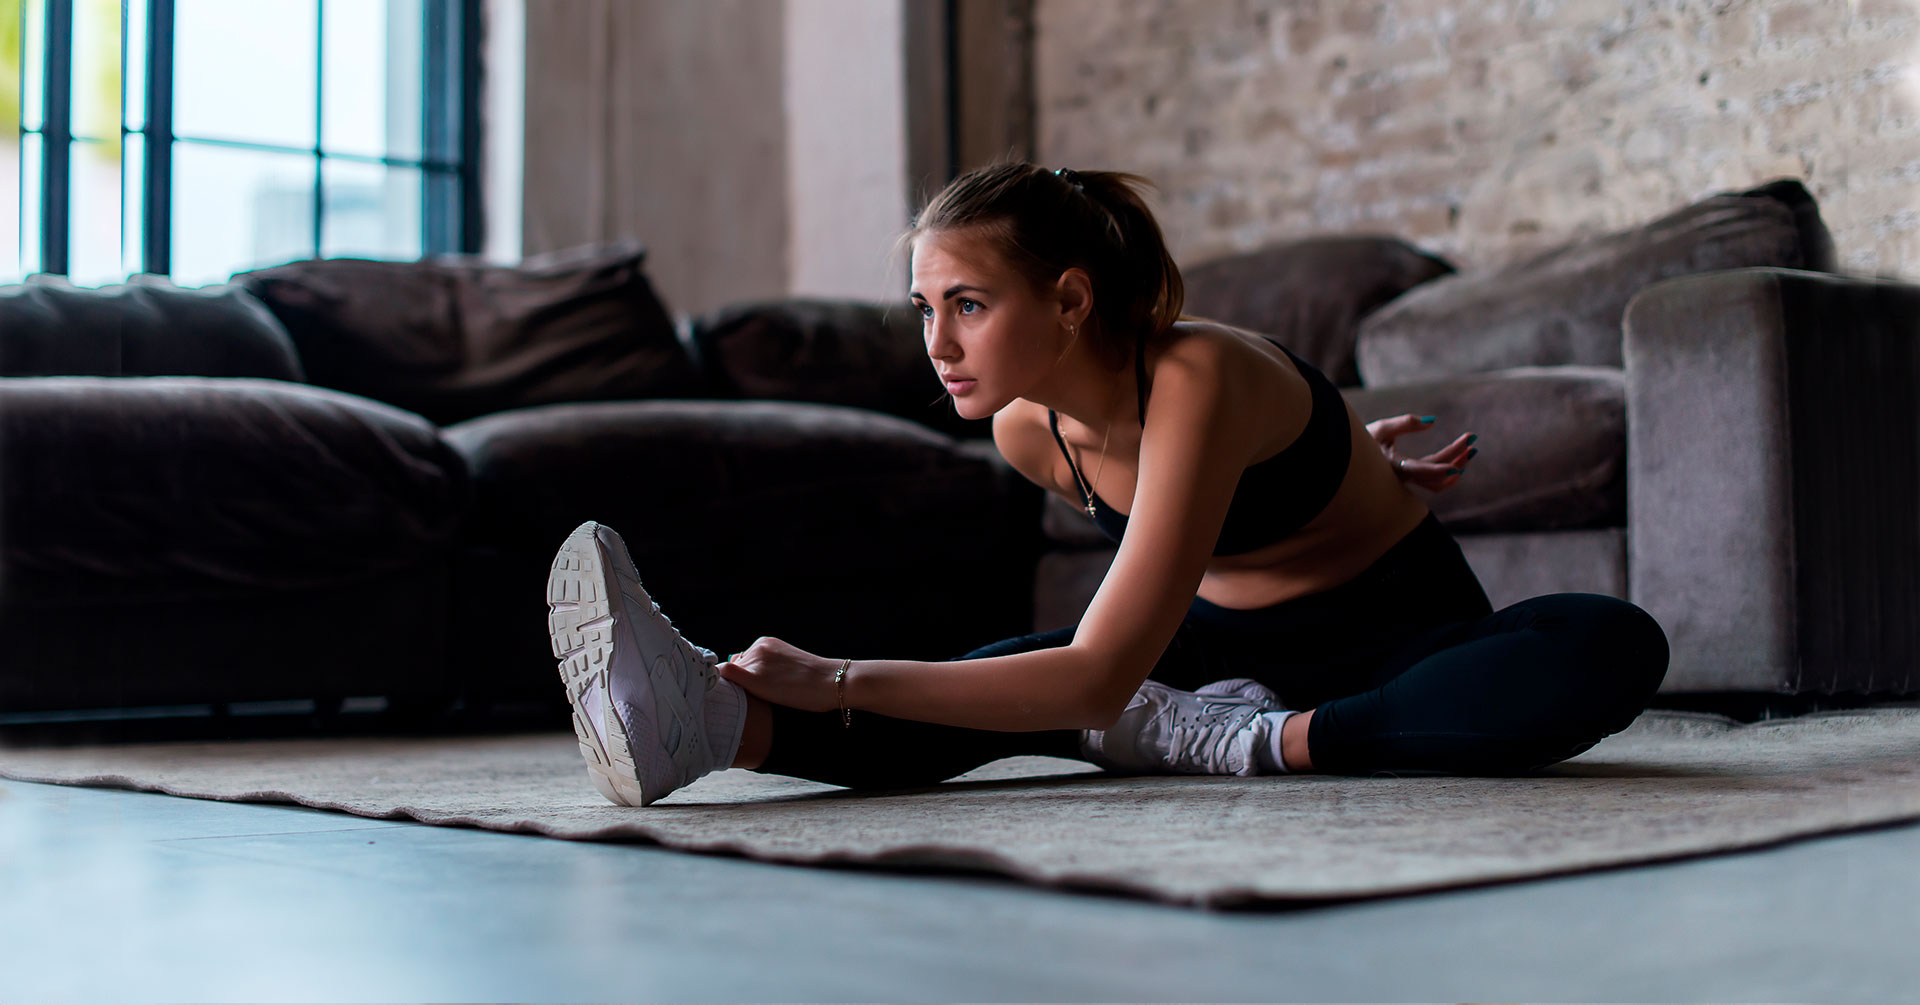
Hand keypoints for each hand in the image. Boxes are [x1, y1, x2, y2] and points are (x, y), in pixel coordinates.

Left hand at [714, 636, 842, 712]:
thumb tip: (745, 678)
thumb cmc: (815, 682)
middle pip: (735, 669)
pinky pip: (725, 675)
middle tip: (750, 700)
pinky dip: (720, 685)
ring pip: (729, 676)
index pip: (743, 661)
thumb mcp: (788, 666)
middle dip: (738, 683)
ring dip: (735, 689)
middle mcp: (757, 648)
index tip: (748, 691)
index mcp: (766, 643)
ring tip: (752, 704)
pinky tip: (726, 699)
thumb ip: (767, 668)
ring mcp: (755, 661)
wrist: (832, 682)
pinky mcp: (754, 677)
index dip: (743, 677)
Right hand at [1367, 414, 1477, 492]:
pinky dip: (1446, 474)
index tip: (1468, 445)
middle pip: (1437, 474)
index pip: (1427, 467)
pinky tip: (1456, 461)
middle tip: (1472, 438)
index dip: (1449, 458)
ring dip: (1456, 467)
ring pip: (1437, 483)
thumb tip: (1433, 422)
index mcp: (1395, 468)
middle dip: (1458, 456)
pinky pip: (1432, 483)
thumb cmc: (1358, 442)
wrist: (1346, 459)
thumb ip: (1405, 423)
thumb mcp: (1379, 428)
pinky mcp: (1408, 479)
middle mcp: (1402, 479)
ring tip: (1470, 451)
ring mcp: (1406, 482)